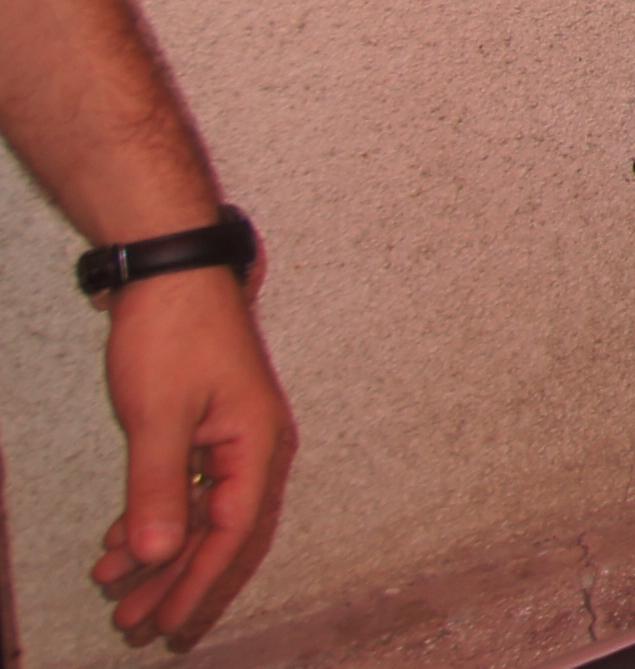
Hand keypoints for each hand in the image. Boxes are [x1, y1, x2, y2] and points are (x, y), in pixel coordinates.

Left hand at [92, 268, 291, 642]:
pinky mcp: (206, 426)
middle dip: (178, 581)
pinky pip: (186, 488)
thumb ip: (159, 488)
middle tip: (135, 626)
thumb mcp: (159, 417)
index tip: (167, 623)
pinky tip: (120, 540)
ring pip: (199, 512)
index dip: (198, 583)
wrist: (171, 270)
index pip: (231, 532)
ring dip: (159, 552)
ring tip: (114, 589)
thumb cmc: (174, 334)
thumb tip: (158, 554)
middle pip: (221, 531)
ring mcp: (231, 436)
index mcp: (257, 445)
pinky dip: (154, 516)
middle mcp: (255, 447)